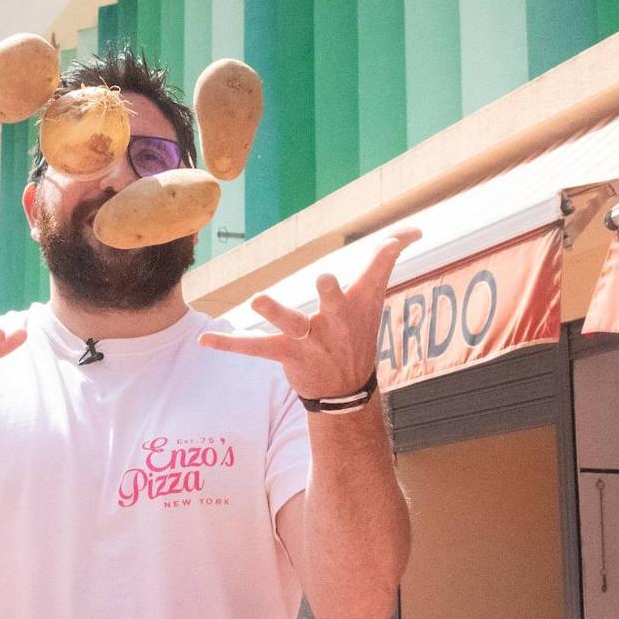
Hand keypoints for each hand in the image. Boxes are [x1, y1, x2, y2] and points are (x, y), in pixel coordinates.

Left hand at [198, 228, 419, 397]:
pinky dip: (229, 344)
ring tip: (257, 298)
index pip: (378, 271)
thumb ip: (386, 260)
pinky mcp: (286, 354)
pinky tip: (205, 339)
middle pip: (335, 302)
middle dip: (330, 294)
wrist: (346, 387)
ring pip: (292, 323)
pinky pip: (254, 348)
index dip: (390, 252)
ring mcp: (310, 340)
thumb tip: (413, 231)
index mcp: (357, 303)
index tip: (406, 235)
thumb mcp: (374, 297)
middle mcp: (335, 320)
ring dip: (276, 311)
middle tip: (325, 279)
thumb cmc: (357, 331)